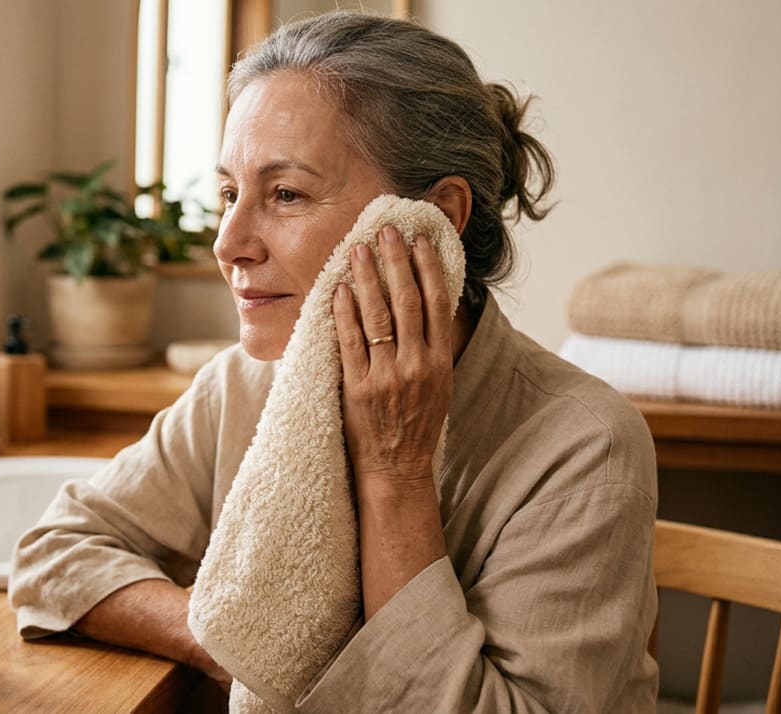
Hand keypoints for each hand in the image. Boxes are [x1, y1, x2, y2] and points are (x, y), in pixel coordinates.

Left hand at [333, 224, 453, 489]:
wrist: (397, 471)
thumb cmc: (416, 426)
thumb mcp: (437, 385)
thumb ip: (431, 346)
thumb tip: (426, 303)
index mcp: (440, 363)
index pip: (437, 304)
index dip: (428, 268)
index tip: (420, 240)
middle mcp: (417, 366)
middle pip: (407, 301)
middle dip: (396, 261)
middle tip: (386, 230)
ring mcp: (386, 377)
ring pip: (377, 316)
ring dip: (367, 278)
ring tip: (358, 249)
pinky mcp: (357, 389)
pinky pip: (349, 342)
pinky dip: (344, 313)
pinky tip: (340, 289)